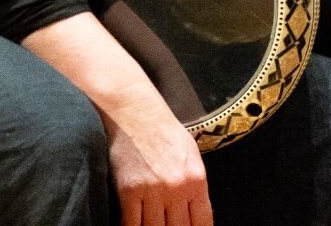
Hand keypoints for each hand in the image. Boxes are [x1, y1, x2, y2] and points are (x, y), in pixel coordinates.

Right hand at [101, 92, 211, 225]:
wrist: (138, 115)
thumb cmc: (166, 133)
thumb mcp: (192, 156)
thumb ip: (195, 186)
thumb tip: (195, 214)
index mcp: (197, 179)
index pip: (201, 221)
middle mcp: (176, 188)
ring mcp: (152, 191)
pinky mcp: (129, 192)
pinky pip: (131, 224)